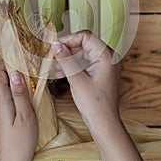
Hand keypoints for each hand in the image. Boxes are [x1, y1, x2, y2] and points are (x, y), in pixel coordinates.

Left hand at [0, 62, 37, 160]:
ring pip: (2, 89)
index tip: (20, 59)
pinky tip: (25, 99)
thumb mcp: (26, 115)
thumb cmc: (21, 141)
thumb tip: (16, 74)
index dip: (6, 62)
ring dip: (14, 83)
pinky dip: (13, 93)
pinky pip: (3, 98)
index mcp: (0, 100)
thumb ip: (20, 93)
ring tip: (31, 84)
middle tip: (30, 71)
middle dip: (14, 71)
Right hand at [52, 31, 153, 160]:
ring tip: (55, 67)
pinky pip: (85, 62)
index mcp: (106, 55)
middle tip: (52, 56)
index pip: (85, 36)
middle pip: (83, 44)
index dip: (68, 39)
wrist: (104, 123)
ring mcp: (105, 64)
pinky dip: (73, 65)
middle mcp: (108, 57)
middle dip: (67, 50)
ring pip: (82, 53)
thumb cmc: (95, 104)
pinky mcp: (100, 71)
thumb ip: (66, 60)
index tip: (54, 46)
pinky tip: (60, 73)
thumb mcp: (76, 79)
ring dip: (68, 58)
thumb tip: (56, 44)